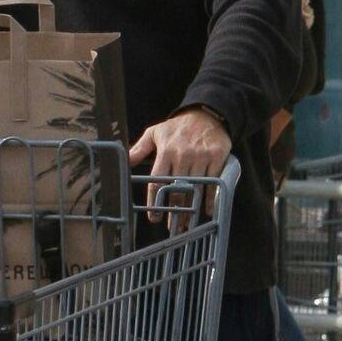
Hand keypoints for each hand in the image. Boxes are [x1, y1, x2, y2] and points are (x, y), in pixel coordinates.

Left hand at [129, 108, 230, 227]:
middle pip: (177, 189)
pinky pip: (212, 182)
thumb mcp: (155, 132)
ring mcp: (201, 157)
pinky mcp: (217, 157)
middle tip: (172, 226)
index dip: (155, 202)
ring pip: (194, 188)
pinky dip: (210, 199)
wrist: (207, 114)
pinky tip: (206, 211)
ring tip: (187, 223)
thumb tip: (125, 160)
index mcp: (166, 151)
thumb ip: (140, 148)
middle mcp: (182, 155)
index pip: (157, 181)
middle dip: (174, 210)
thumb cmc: (178, 126)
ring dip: (191, 209)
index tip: (154, 217)